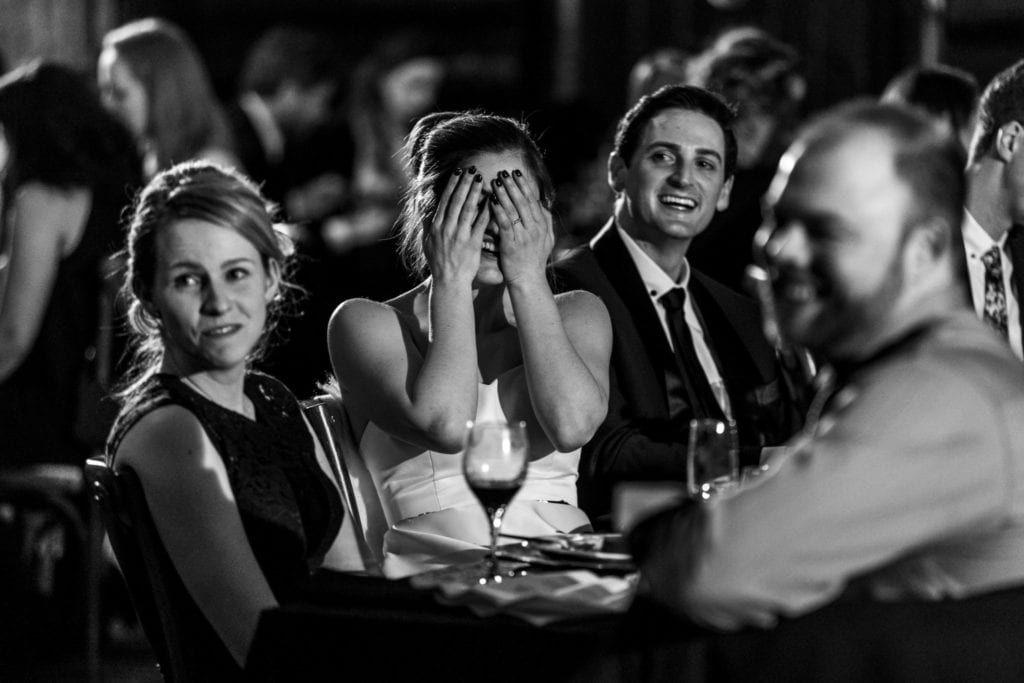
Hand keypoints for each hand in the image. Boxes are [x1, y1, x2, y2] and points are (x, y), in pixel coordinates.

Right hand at [424, 167, 488, 283]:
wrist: (449, 281)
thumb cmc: (438, 263)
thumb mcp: (427, 243)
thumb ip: (426, 225)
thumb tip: (423, 211)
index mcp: (436, 226)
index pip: (445, 200)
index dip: (452, 185)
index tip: (458, 171)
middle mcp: (447, 229)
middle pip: (457, 201)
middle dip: (464, 183)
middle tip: (472, 169)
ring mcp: (460, 236)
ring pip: (468, 209)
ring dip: (475, 192)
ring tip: (481, 179)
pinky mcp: (472, 243)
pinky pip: (480, 224)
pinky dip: (486, 211)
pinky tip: (492, 201)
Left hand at [490, 169, 552, 284]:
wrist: (529, 280)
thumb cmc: (533, 260)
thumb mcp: (546, 239)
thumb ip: (545, 221)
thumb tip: (542, 203)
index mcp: (542, 225)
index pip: (533, 200)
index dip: (524, 185)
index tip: (516, 173)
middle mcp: (535, 228)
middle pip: (524, 201)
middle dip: (513, 185)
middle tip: (504, 172)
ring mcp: (525, 236)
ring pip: (514, 210)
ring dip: (504, 194)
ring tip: (495, 182)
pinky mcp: (512, 244)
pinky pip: (505, 223)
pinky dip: (498, 211)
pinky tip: (491, 201)